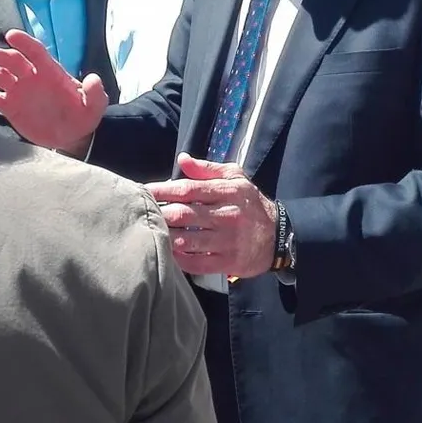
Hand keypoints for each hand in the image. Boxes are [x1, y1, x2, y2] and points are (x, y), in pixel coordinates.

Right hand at [0, 29, 106, 152]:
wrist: (71, 136)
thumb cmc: (83, 117)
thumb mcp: (94, 107)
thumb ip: (95, 93)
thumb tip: (94, 79)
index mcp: (51, 73)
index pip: (36, 52)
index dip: (25, 42)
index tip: (11, 35)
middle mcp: (32, 77)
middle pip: (14, 61)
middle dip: (1, 56)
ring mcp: (19, 91)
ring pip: (0, 77)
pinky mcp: (10, 106)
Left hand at [146, 154, 278, 277]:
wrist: (278, 236)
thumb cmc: (251, 204)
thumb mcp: (236, 178)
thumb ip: (208, 168)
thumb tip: (183, 159)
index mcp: (227, 192)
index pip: (189, 189)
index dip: (163, 190)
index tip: (145, 191)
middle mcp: (227, 215)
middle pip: (184, 214)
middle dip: (160, 213)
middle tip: (143, 212)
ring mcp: (227, 241)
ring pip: (187, 240)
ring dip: (166, 236)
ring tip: (150, 232)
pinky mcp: (227, 262)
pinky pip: (196, 263)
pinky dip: (179, 259)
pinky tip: (168, 252)